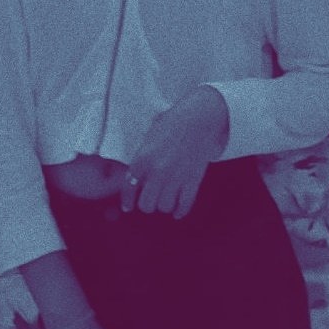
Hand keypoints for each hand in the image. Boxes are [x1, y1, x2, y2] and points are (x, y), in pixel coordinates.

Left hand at [120, 86, 228, 218]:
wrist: (201, 117)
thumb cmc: (174, 121)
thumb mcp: (150, 135)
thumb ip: (142, 156)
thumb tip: (136, 173)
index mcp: (143, 158)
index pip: (129, 188)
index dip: (127, 201)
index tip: (128, 207)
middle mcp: (157, 171)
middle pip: (147, 205)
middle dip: (147, 204)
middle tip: (151, 199)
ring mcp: (176, 177)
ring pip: (165, 207)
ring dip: (164, 205)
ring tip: (165, 199)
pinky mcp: (193, 180)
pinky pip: (185, 204)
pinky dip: (180, 211)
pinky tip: (178, 210)